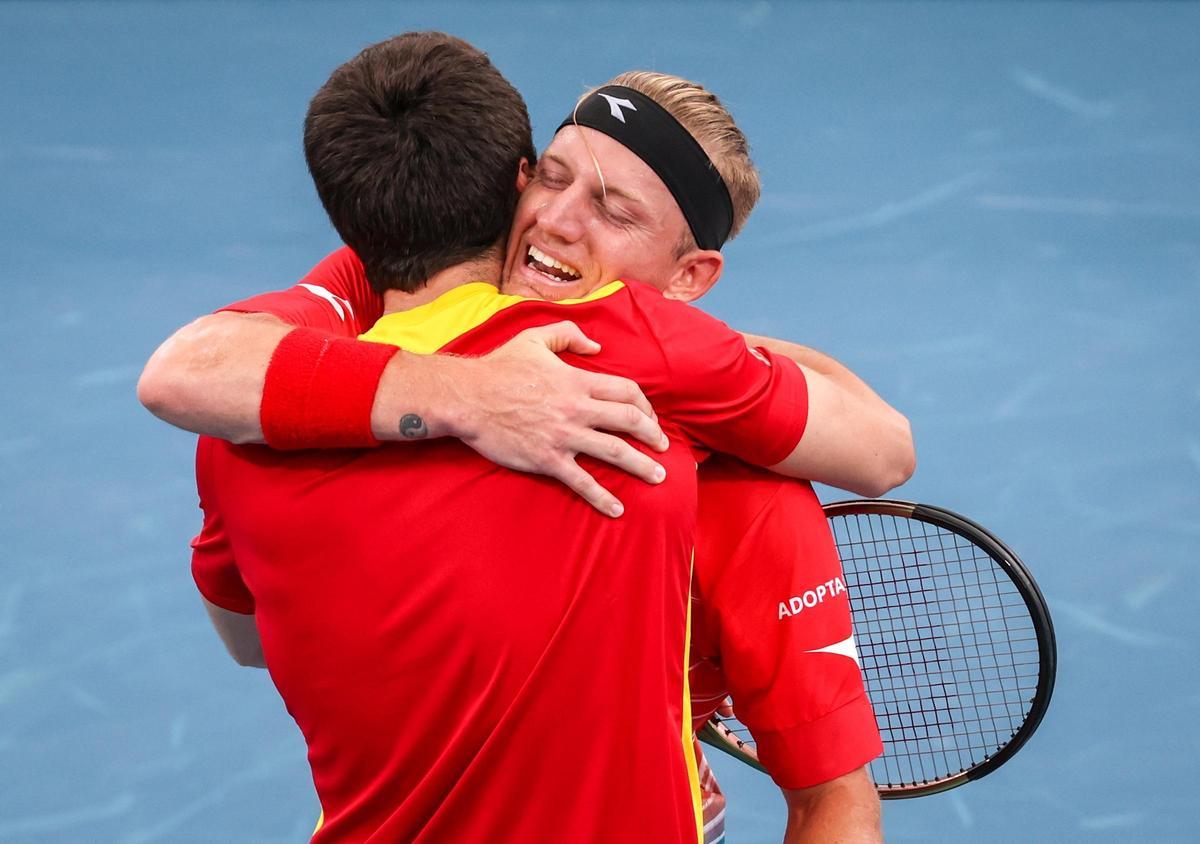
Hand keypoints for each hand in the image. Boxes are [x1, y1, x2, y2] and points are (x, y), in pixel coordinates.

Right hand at [446, 321, 668, 516]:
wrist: (468, 398)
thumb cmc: (499, 367)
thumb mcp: (534, 338)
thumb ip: (568, 333)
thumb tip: (597, 346)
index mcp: (577, 380)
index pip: (626, 391)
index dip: (645, 405)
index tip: (651, 418)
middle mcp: (577, 408)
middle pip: (629, 421)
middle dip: (653, 436)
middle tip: (665, 448)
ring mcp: (564, 436)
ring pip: (615, 452)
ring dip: (641, 465)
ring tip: (658, 477)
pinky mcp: (548, 459)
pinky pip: (582, 482)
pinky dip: (602, 497)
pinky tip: (617, 509)